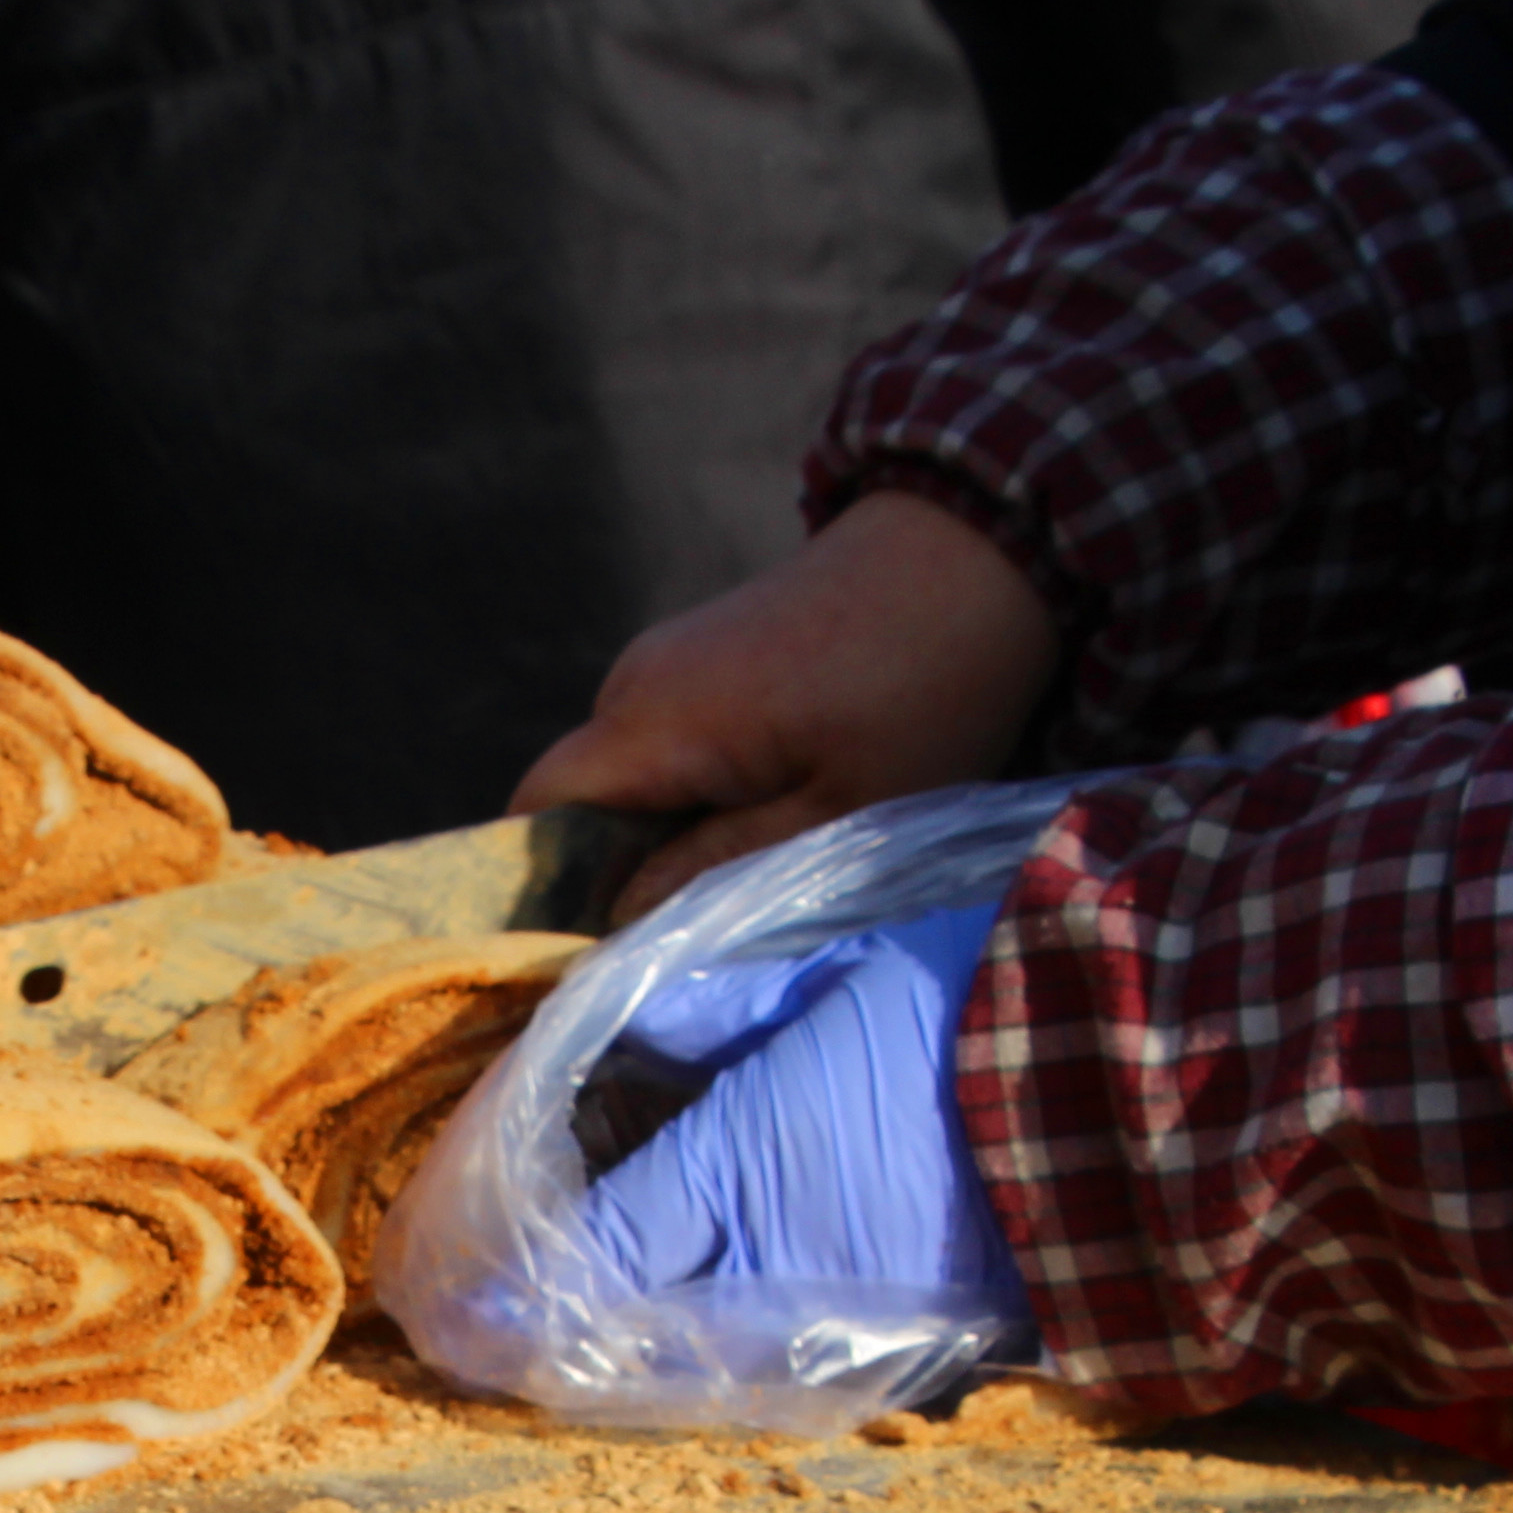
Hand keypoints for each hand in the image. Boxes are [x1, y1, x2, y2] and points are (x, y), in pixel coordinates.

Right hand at [514, 487, 1063, 920]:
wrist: (975, 553)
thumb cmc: (923, 691)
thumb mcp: (835, 813)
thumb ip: (716, 869)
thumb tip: (620, 920)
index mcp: (655, 721)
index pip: (537, 815)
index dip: (541, 892)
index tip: (584, 959)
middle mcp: (636, 682)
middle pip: (578, 802)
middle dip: (610, 874)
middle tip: (679, 942)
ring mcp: (667, 659)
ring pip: (625, 776)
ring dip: (661, 834)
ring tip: (733, 882)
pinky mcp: (704, 651)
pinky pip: (663, 740)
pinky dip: (690, 792)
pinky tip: (760, 819)